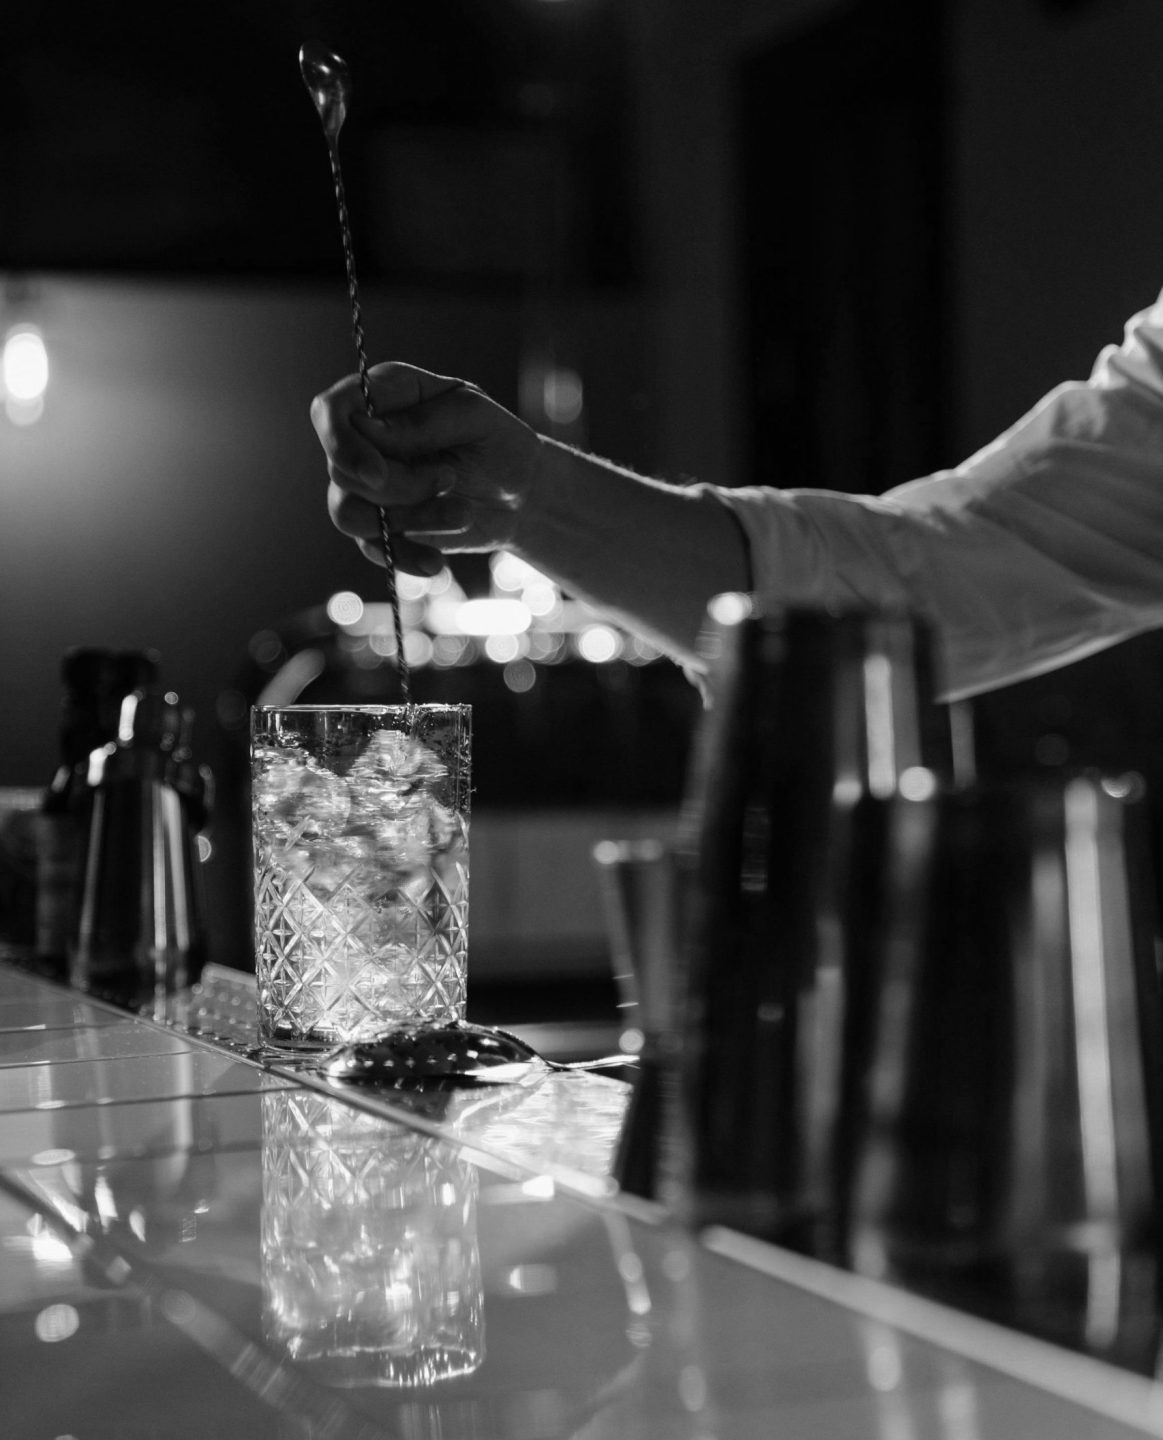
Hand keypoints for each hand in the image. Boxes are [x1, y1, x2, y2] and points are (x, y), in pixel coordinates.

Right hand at [311, 362, 542, 575]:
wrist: (522, 496)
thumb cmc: (500, 443)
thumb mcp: (475, 418)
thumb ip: (423, 421)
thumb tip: (366, 429)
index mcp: (386, 395)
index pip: (331, 410)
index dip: (341, 443)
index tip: (377, 474)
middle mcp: (366, 438)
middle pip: (343, 471)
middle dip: (401, 487)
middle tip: (451, 478)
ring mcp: (368, 485)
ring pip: (349, 514)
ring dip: (409, 520)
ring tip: (461, 514)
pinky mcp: (381, 524)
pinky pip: (372, 548)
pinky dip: (405, 556)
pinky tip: (436, 561)